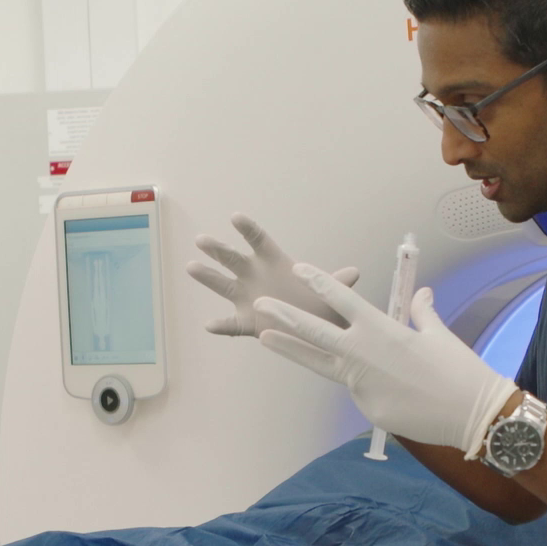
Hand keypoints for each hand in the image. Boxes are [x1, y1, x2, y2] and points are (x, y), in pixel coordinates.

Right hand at [187, 213, 359, 336]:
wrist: (316, 328)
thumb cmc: (321, 303)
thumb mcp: (331, 293)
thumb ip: (336, 282)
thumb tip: (354, 273)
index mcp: (274, 262)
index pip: (258, 241)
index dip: (247, 229)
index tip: (235, 217)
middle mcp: (255, 276)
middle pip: (232, 259)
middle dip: (217, 249)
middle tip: (201, 240)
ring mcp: (247, 298)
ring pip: (223, 285)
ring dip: (207, 276)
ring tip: (191, 267)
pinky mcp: (246, 322)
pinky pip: (230, 324)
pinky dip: (220, 326)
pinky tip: (209, 326)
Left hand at [254, 264, 516, 455]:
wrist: (471, 414)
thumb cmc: (458, 370)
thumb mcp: (439, 335)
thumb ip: (422, 313)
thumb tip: (422, 293)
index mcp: (380, 329)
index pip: (342, 300)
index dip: (320, 283)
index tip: (300, 270)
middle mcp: (363, 353)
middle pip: (314, 331)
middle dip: (284, 316)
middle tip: (260, 303)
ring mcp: (360, 383)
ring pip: (322, 364)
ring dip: (292, 350)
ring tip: (264, 337)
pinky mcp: (366, 408)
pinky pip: (361, 393)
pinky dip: (369, 389)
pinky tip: (397, 395)